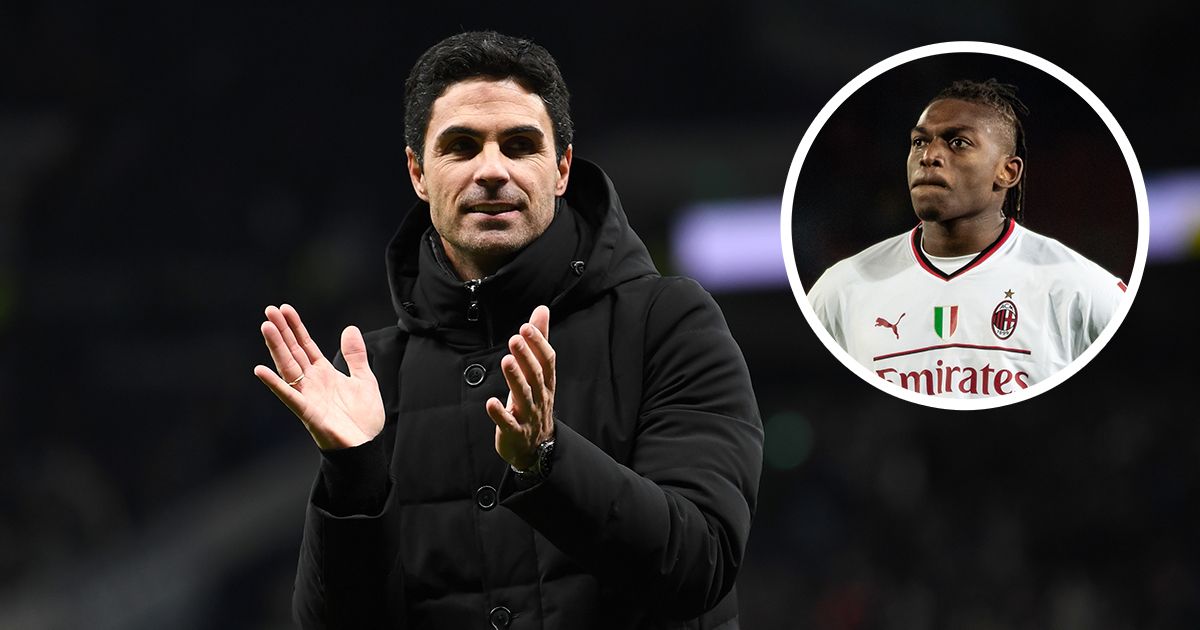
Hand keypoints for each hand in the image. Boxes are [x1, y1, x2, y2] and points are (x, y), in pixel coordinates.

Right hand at [253, 304, 384, 449]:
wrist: (366, 447)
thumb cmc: (363, 418)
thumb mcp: (364, 379)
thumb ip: (355, 356)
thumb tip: (350, 328)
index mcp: (324, 373)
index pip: (306, 345)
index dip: (296, 327)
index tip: (284, 308)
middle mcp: (312, 382)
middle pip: (293, 351)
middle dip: (281, 331)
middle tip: (269, 310)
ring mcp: (307, 396)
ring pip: (288, 367)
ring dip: (276, 348)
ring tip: (266, 327)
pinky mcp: (308, 413)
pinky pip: (289, 396)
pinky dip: (275, 384)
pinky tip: (261, 370)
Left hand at [486, 305, 554, 470]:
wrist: (535, 446)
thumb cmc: (535, 401)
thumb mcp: (539, 372)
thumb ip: (540, 341)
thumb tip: (542, 310)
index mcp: (546, 382)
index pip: (547, 360)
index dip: (538, 344)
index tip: (526, 327)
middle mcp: (540, 397)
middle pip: (535, 375)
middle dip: (526, 357)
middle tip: (515, 338)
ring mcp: (528, 415)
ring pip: (523, 395)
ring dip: (515, 378)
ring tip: (506, 360)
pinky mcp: (515, 431)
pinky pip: (508, 423)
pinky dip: (500, 413)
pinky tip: (491, 402)